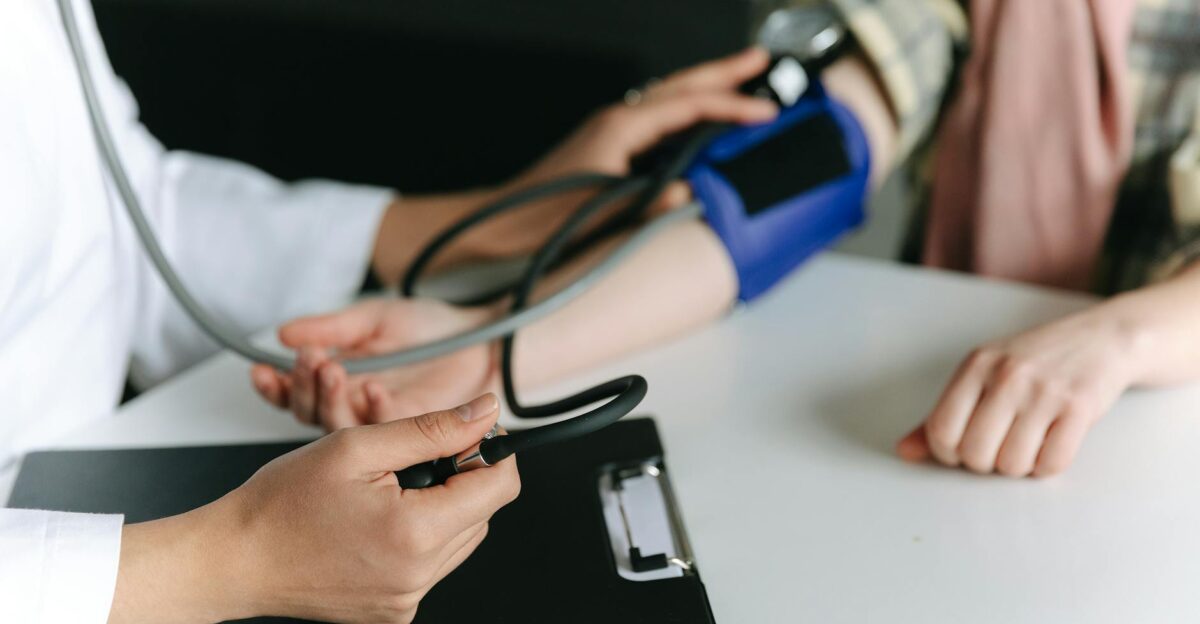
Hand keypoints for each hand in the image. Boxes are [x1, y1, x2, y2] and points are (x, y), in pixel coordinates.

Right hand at [109, 394, 519, 622]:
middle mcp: (418, 576)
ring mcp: (406, 599)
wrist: (234, 558)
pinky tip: (376, 522)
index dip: (491, 452)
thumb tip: (486, 412)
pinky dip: (418, 537)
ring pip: (460, 538)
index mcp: (415, 534)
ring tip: (386, 491)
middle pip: (482, 513)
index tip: (468, 432)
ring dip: (439, 507)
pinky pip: (431, 565)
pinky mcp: (393, 610)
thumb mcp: (358, 446)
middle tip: (408, 460)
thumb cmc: (281, 503)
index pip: (500, 487)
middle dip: (459, 477)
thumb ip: (432, 428)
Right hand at [251, 298, 498, 429]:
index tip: (263, 369)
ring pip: (343, 428)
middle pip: (313, 415)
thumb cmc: (432, 328)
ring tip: (333, 369)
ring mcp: (383, 429)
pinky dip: (375, 409)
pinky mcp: (412, 438)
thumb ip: (333, 328)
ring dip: (332, 399)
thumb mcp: (375, 318)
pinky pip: (386, 432)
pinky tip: (372, 388)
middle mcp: (358, 411)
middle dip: (304, 387)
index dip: (277, 385)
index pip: (298, 394)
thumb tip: (284, 334)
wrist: (483, 337)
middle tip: (311, 361)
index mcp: (343, 384)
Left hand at [481, 47, 778, 256]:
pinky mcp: (607, 147)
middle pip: (681, 86)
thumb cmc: (539, 219)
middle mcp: (617, 121)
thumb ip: (648, 203)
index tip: (765, 112)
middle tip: (759, 59)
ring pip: (669, 99)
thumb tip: (689, 191)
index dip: (731, 107)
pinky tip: (696, 124)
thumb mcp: (600, 213)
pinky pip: (658, 119)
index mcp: (620, 128)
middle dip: (723, 72)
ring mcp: (611, 131)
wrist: (500, 224)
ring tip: (737, 82)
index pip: (689, 106)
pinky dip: (685, 113)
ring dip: (705, 88)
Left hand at [896, 310, 1138, 476]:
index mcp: (976, 366)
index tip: (963, 448)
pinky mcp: (1080, 408)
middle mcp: (1007, 376)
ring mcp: (1045, 391)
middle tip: (998, 447)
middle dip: (984, 463)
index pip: (941, 431)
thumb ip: (942, 414)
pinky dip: (1047, 466)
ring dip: (1017, 466)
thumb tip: (904, 452)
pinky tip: (1049, 445)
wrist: (1101, 339)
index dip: (948, 453)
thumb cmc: (1033, 363)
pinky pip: (1051, 464)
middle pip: (975, 454)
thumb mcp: (982, 375)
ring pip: (1012, 464)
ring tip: (1026, 443)